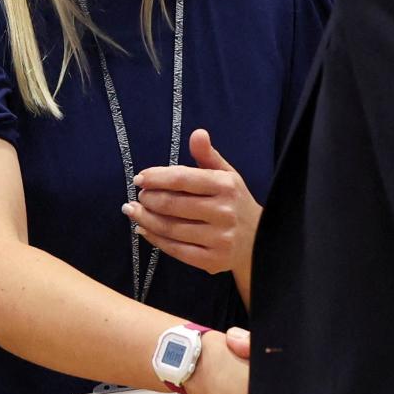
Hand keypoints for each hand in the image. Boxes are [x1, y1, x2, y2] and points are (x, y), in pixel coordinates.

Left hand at [128, 130, 260, 287]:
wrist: (259, 241)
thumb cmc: (235, 202)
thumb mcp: (227, 175)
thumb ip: (208, 155)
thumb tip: (197, 133)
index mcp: (225, 185)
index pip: (183, 178)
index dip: (157, 178)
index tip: (140, 178)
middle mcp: (223, 211)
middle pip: (173, 204)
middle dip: (148, 199)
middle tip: (138, 197)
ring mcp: (218, 238)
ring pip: (171, 228)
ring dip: (146, 219)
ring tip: (133, 212)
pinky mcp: (212, 260)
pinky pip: (176, 250)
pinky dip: (155, 239)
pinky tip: (144, 230)